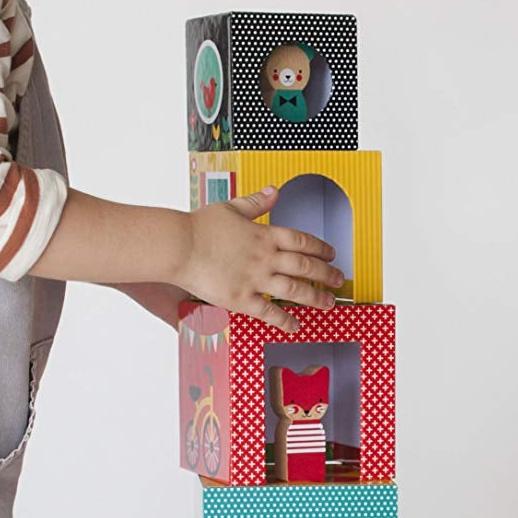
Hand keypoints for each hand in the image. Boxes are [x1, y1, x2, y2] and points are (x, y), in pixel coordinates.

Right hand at [180, 186, 344, 331]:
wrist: (179, 246)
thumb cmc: (200, 227)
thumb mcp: (231, 207)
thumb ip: (256, 202)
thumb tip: (274, 191)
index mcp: (264, 234)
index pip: (302, 241)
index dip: (320, 248)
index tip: (331, 255)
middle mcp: (265, 257)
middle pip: (305, 266)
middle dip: (326, 274)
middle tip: (338, 280)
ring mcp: (256, 279)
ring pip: (295, 290)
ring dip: (315, 297)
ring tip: (328, 303)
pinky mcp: (241, 299)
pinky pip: (270, 313)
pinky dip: (285, 321)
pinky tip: (296, 326)